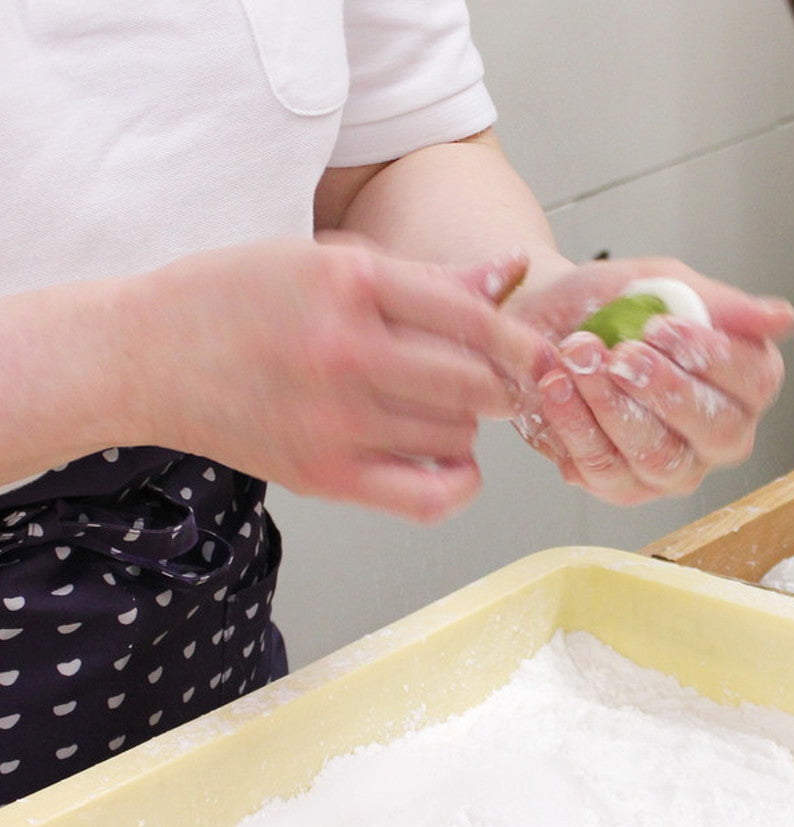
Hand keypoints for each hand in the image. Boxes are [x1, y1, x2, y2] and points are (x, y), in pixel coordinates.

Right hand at [127, 238, 555, 520]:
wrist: (147, 356)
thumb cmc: (234, 298)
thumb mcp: (326, 261)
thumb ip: (426, 277)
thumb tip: (508, 274)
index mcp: (352, 284)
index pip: (474, 319)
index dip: (524, 342)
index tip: (546, 355)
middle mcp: (347, 353)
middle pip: (477, 385)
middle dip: (499, 384)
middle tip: (489, 380)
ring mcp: (334, 423)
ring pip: (457, 435)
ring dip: (467, 424)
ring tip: (439, 407)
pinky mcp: (323, 478)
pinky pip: (428, 498)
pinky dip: (458, 483)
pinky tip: (451, 461)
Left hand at [503, 256, 793, 505]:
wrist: (541, 324)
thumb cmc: (609, 307)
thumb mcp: (661, 286)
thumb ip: (720, 304)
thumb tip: (783, 319)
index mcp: (744, 383)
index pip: (755, 382)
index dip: (708, 356)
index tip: (658, 326)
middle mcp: (718, 435)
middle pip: (717, 429)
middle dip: (663, 388)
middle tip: (619, 353)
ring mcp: (672, 468)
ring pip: (658, 454)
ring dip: (611, 405)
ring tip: (577, 360)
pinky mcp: (623, 487)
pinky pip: (604, 468)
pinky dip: (575, 424)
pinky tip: (556, 388)